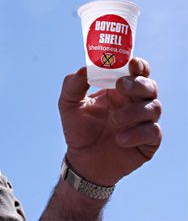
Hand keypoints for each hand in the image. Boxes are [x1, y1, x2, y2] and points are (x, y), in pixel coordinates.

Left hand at [58, 57, 161, 185]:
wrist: (82, 159)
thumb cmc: (77, 128)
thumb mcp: (68, 104)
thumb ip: (73, 84)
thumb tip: (85, 69)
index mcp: (118, 90)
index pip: (136, 72)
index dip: (138, 65)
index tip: (131, 63)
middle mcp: (134, 103)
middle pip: (149, 86)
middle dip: (138, 84)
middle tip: (121, 86)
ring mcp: (143, 122)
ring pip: (153, 108)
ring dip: (134, 111)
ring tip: (114, 120)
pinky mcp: (148, 142)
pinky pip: (153, 132)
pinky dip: (137, 133)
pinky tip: (120, 139)